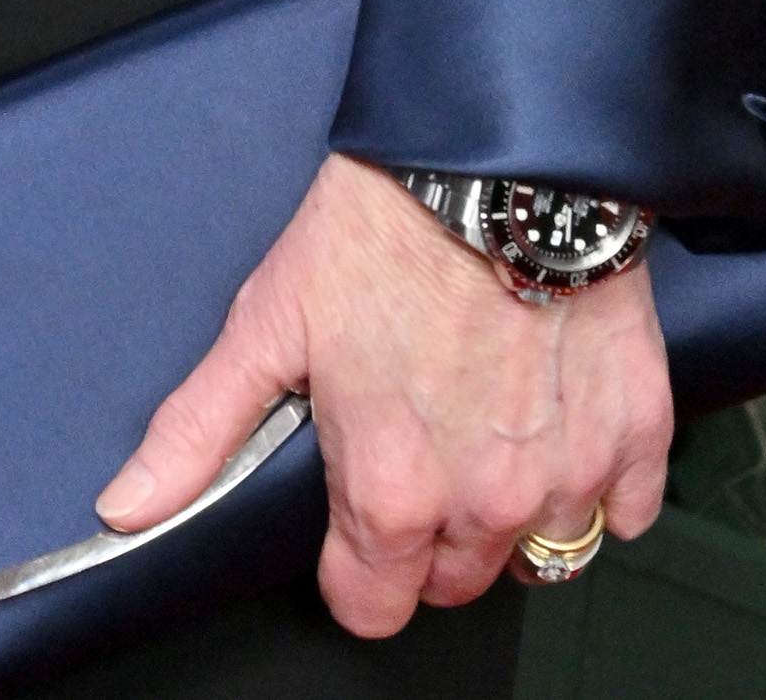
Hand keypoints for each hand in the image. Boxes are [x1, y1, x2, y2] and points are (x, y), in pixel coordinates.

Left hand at [95, 155, 670, 633]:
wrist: (496, 158)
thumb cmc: (380, 230)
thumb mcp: (266, 322)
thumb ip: (201, 432)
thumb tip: (130, 506)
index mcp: (391, 492)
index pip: (371, 607)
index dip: (353, 568)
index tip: (352, 521)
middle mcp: (484, 504)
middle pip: (452, 582)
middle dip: (427, 536)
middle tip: (413, 445)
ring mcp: (568, 475)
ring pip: (538, 554)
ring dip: (510, 516)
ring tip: (481, 430)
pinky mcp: (636, 434)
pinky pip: (623, 512)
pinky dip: (595, 483)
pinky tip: (553, 420)